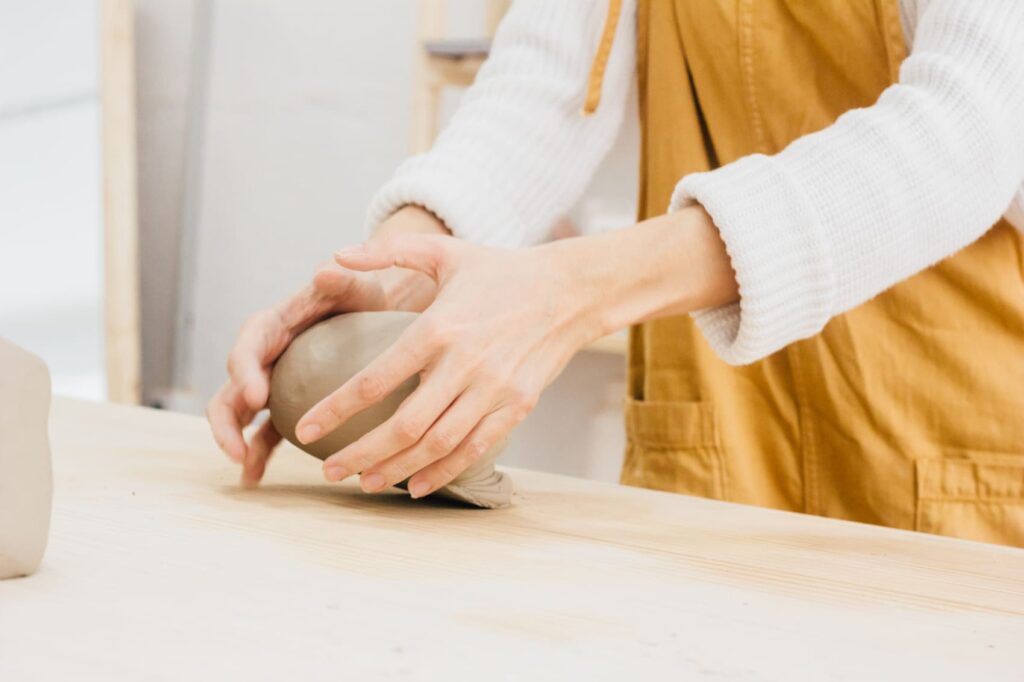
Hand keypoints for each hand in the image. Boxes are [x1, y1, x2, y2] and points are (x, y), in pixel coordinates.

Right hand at [206, 206, 446, 485]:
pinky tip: (256, 478)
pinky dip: (257, 454)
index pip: (250, 345)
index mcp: (276, 323)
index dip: (246, 370)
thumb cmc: (367, 297)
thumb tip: (326, 271)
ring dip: (237, 442)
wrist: (377, 315)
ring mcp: (274, 383)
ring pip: (241, 415)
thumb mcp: (357, 286)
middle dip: (227, 420)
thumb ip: (342, 281)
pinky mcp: (287, 405)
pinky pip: (265, 432)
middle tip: (236, 449)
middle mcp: (266, 355)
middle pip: (232, 386)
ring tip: (245, 469)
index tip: (258, 397)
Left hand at [295, 233, 601, 498]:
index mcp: (439, 327)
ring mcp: (494, 389)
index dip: (337, 409)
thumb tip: (335, 257)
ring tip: (365, 482)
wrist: (570, 290)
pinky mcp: (517, 405)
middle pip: (403, 424)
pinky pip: (475, 448)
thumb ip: (387, 252)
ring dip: (397, 468)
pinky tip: (416, 486)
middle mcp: (465, 363)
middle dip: (360, 452)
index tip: (306, 428)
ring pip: (437, 443)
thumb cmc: (500, 270)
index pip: (376, 378)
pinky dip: (443, 471)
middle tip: (327, 469)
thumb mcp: (444, 250)